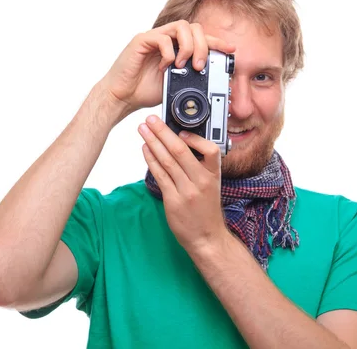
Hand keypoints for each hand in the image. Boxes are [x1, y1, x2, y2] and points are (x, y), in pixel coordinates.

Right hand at [99, 20, 234, 118]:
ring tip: (185, 65)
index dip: (217, 41)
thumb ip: (191, 76)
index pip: (200, 37)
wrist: (123, 97)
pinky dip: (169, 53)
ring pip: (181, 27)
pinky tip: (166, 67)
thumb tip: (212, 80)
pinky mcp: (141, 41)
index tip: (231, 50)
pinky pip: (162, 38)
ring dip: (189, 46)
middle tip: (200, 66)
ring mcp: (154, 38)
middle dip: (203, 46)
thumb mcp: (176, 84)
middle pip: (194, 27)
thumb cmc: (145, 90)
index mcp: (176, 47)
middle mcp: (167, 39)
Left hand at [138, 114, 229, 253]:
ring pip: (167, 161)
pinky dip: (151, 160)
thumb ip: (199, 167)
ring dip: (153, 142)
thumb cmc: (207, 210)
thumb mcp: (212, 185)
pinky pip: (159, 175)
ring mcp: (186, 191)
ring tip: (143, 130)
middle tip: (151, 120)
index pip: (210, 150)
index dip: (194, 138)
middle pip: (180, 151)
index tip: (181, 129)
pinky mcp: (173, 200)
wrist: (207, 237)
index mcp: (213, 175)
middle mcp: (201, 181)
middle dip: (163, 132)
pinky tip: (145, 150)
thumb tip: (180, 144)